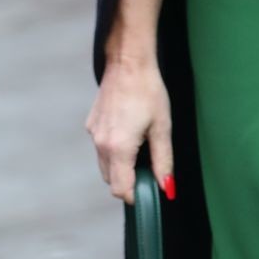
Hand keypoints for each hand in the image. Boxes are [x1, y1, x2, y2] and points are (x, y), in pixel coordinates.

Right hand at [85, 55, 174, 203]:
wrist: (128, 62)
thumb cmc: (148, 92)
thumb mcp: (162, 128)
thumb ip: (163, 161)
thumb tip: (167, 188)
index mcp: (118, 148)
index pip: (120, 189)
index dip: (135, 196)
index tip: (149, 190)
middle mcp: (101, 144)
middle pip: (111, 180)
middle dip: (129, 181)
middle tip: (149, 168)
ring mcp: (93, 134)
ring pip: (105, 165)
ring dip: (121, 166)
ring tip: (140, 146)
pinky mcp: (91, 124)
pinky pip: (101, 148)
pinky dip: (113, 151)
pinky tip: (129, 132)